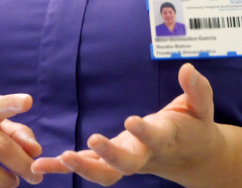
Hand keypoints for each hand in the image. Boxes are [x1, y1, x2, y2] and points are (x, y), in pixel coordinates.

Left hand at [30, 64, 223, 185]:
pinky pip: (88, 167)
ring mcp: (127, 161)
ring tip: (59, 159)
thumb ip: (197, 89)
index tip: (130, 120)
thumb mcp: (201, 107)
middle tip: (92, 141)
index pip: (154, 137)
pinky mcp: (112, 161)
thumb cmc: (194, 127)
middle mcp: (144, 155)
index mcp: (166, 139)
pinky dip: (63, 169)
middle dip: (109, 155)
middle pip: (126, 164)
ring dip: (82, 167)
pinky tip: (40, 166)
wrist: (192, 158)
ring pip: (105, 173)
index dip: (143, 131)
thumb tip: (188, 68)